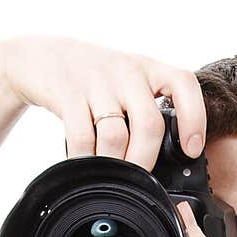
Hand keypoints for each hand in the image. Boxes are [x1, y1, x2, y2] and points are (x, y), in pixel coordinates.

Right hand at [0, 34, 206, 168]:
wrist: (43, 58)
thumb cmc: (95, 81)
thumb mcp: (128, 84)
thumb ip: (148, 111)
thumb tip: (166, 166)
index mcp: (149, 69)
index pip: (183, 85)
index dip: (194, 119)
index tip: (191, 150)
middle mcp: (127, 71)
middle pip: (149, 125)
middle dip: (145, 161)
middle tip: (139, 178)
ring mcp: (97, 81)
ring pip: (116, 136)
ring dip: (114, 165)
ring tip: (109, 174)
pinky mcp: (68, 93)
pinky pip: (82, 137)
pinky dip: (85, 160)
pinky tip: (85, 165)